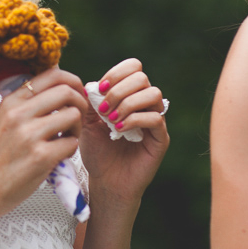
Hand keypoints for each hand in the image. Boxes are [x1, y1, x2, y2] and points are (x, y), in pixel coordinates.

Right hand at [0, 67, 87, 216]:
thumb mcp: (5, 119)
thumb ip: (28, 102)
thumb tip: (60, 82)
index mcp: (11, 101)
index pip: (52, 74)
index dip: (73, 81)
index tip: (77, 94)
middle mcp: (19, 113)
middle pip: (67, 91)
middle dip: (80, 104)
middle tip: (76, 119)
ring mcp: (29, 134)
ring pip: (73, 115)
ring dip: (76, 128)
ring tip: (64, 139)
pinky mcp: (40, 156)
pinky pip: (72, 143)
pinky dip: (70, 150)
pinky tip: (58, 156)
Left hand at [80, 58, 168, 208]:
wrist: (105, 181)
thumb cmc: (97, 151)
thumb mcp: (86, 122)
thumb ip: (88, 101)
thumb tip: (88, 84)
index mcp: (129, 95)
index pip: (133, 67)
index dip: (116, 73)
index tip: (99, 90)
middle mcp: (145, 104)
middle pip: (142, 77)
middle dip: (119, 89)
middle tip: (103, 109)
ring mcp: (155, 120)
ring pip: (153, 93)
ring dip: (128, 103)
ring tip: (111, 120)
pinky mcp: (161, 138)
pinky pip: (156, 118)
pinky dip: (135, 120)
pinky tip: (119, 130)